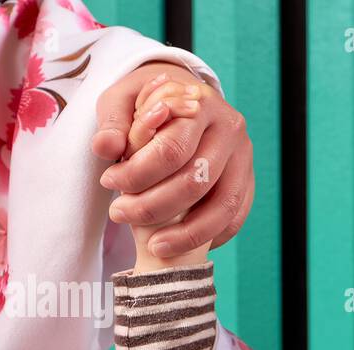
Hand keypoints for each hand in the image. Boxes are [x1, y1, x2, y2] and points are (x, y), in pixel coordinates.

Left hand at [92, 61, 253, 256]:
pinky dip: (209, 237)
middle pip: (197, 181)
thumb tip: (104, 148)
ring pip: (222, 207)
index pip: (172, 148)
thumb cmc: (147, 102)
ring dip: (186, 234)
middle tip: (119, 214)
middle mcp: (230, 130)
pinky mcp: (248, 181)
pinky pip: (234, 218)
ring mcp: (244, 158)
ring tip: (152, 246)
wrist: (184, 101)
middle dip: (154, 206)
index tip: (108, 182)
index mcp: (201, 104)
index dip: (138, 173)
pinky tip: (180, 243)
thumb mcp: (122, 101)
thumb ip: (112, 123)